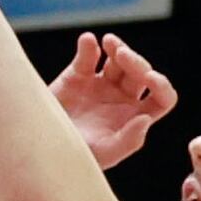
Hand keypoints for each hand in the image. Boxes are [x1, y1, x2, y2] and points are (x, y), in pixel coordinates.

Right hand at [48, 29, 175, 169]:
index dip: (161, 85)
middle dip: (135, 61)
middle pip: (140, 72)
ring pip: (118, 59)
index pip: (162, 98)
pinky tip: (87, 40)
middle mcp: (122, 98)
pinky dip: (88, 45)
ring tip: (108, 43)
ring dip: (118, 47)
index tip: (149, 77)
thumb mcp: (104, 155)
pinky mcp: (77, 76)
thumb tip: (146, 119)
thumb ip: (129, 141)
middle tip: (121, 55)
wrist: (38, 150)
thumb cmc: (74, 159)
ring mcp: (100, 85)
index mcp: (135, 117)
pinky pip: (88, 55)